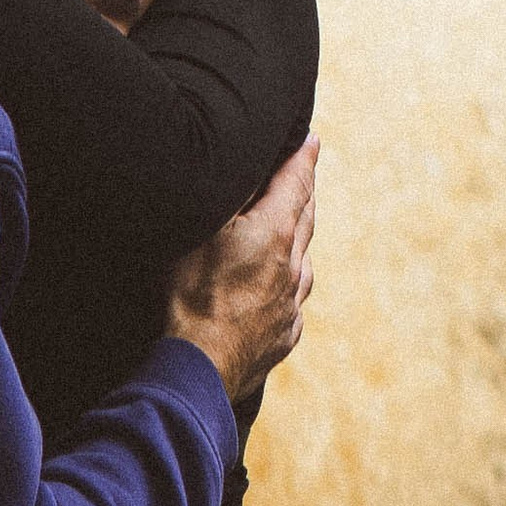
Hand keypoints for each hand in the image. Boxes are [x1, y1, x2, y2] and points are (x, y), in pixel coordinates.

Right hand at [163, 133, 316, 406]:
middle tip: (303, 174)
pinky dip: (290, 281)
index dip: (303, 158)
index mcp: (275, 233)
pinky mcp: (284, 335)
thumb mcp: (202, 228)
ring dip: (299, 238)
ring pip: (304, 261)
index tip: (312, 140)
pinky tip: (279, 285)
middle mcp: (293, 266)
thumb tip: (247, 167)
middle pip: (305, 219)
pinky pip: (293, 299)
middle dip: (304, 193)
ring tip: (292, 228)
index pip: (296, 183)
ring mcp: (291, 304)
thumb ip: (230, 195)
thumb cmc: (193, 293)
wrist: (201, 365)